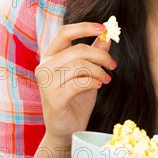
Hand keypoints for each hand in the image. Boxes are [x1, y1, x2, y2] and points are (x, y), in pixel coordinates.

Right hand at [35, 22, 115, 144]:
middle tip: (112, 65)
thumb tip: (106, 36)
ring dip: (99, 71)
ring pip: (80, 65)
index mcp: (51, 56)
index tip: (104, 29)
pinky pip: (79, 83)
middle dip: (101, 56)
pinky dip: (93, 82)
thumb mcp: (88, 73)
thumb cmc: (76, 99)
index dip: (85, 27)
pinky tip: (99, 85)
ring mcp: (46, 82)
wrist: (67, 130)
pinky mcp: (53, 98)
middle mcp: (44, 66)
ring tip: (106, 79)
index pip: (65, 32)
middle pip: (78, 49)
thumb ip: (94, 54)